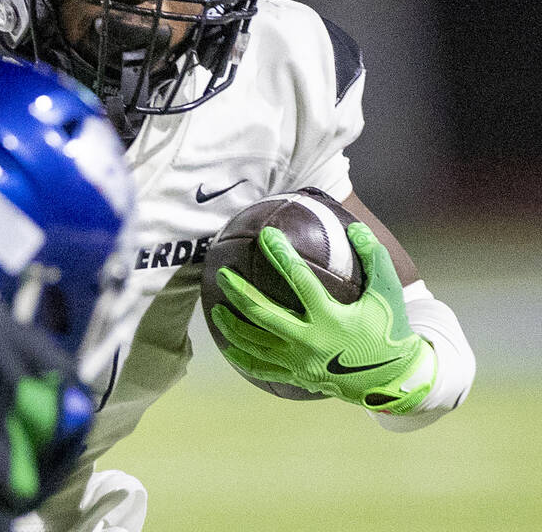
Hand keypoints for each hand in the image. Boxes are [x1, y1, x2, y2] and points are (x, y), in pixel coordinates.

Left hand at [209, 222, 434, 412]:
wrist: (392, 380)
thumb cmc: (388, 331)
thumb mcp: (387, 293)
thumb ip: (373, 258)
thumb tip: (355, 227)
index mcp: (330, 317)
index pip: (299, 279)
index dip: (281, 254)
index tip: (266, 235)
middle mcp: (310, 340)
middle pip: (262, 313)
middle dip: (238, 292)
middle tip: (222, 274)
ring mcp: (299, 362)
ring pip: (254, 343)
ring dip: (231, 325)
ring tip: (215, 308)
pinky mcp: (295, 377)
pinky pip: (260, 368)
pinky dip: (240, 356)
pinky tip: (227, 345)